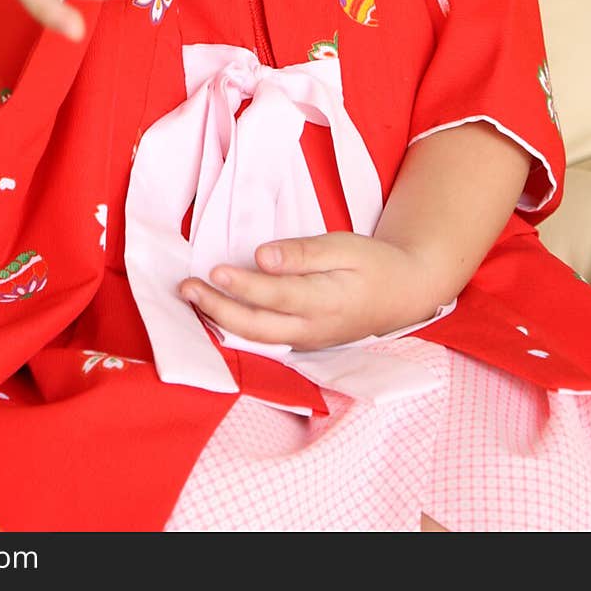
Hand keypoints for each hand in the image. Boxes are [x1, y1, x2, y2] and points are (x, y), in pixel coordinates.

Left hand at [179, 232, 440, 351]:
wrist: (403, 294)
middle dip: (218, 308)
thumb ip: (304, 255)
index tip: (215, 270)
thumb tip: (263, 257)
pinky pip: (265, 340)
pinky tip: (214, 311)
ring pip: (257, 337)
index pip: (277, 296)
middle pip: (258, 325)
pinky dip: (236, 327)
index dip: (245, 286)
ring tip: (192, 297)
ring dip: (220, 319)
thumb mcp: (345, 247)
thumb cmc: (372, 263)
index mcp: (327, 300)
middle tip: (187, 287)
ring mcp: (307, 341)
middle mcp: (313, 328)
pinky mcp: (303, 343)